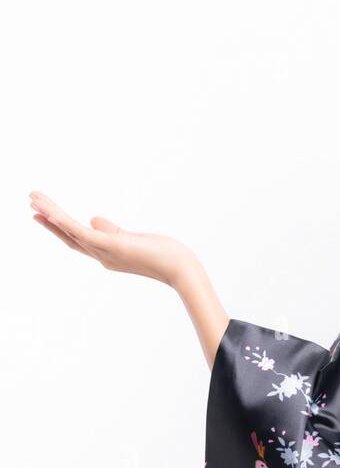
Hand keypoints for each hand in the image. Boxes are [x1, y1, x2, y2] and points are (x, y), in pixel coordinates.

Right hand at [28, 190, 203, 288]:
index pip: (80, 239)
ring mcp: (104, 252)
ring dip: (50, 215)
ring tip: (33, 198)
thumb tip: (94, 218)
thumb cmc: (165, 255)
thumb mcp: (135, 238)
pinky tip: (50, 210)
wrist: (180, 269)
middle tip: (31, 204)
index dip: (61, 227)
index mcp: (108, 254)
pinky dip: (62, 221)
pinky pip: (79, 231)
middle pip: (69, 237)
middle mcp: (102, 257)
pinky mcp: (109, 245)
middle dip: (49, 221)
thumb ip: (113, 230)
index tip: (46, 214)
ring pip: (70, 232)